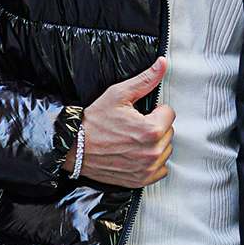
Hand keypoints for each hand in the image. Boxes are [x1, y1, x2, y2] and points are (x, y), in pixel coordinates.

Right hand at [61, 57, 174, 187]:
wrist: (74, 147)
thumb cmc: (94, 121)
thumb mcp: (119, 94)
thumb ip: (145, 80)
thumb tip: (162, 64)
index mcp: (151, 130)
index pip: (169, 113)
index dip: (154, 110)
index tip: (139, 113)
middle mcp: (152, 152)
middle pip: (169, 132)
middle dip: (155, 126)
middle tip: (133, 125)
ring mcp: (147, 169)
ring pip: (165, 149)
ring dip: (154, 144)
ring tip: (132, 138)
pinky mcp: (141, 180)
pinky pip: (160, 169)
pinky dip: (151, 161)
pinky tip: (135, 152)